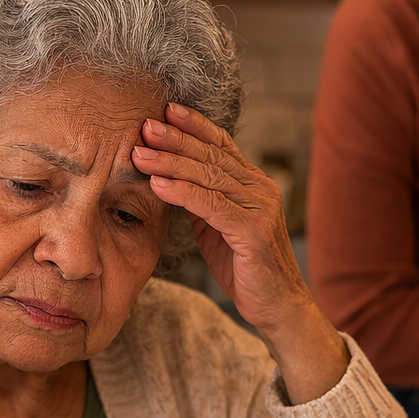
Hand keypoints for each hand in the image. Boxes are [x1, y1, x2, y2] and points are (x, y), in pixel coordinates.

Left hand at [132, 103, 348, 402]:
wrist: (277, 307)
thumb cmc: (246, 269)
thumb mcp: (217, 228)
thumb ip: (201, 202)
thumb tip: (168, 179)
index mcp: (253, 184)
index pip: (221, 146)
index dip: (194, 126)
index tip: (166, 110)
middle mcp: (260, 189)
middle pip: (211, 156)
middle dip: (176, 139)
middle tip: (144, 126)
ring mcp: (260, 207)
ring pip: (209, 177)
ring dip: (171, 163)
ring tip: (140, 153)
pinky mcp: (253, 230)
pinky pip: (211, 205)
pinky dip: (182, 193)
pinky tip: (158, 185)